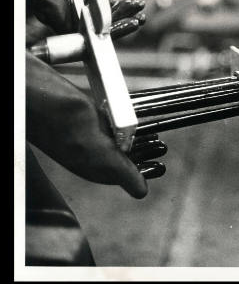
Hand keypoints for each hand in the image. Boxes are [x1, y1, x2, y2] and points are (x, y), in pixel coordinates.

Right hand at [26, 52, 166, 197]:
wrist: (32, 91)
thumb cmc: (61, 122)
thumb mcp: (97, 151)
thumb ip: (121, 172)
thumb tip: (142, 192)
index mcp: (93, 166)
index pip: (124, 174)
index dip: (143, 171)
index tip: (163, 166)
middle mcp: (89, 152)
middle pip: (122, 155)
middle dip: (143, 152)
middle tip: (163, 147)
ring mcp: (86, 132)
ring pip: (117, 138)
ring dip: (136, 137)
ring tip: (155, 134)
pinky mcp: (83, 113)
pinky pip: (107, 120)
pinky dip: (123, 121)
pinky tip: (132, 118)